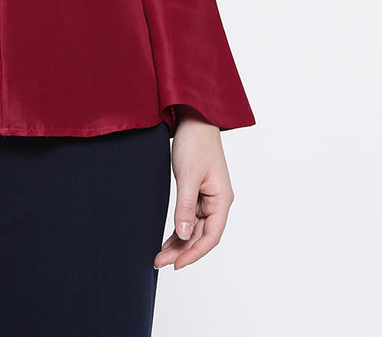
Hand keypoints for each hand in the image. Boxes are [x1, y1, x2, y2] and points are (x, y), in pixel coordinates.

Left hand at [153, 107, 234, 270]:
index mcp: (222, 200)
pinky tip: (167, 238)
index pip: (210, 236)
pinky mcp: (196, 191)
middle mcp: (217, 202)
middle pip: (201, 235)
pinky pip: (189, 216)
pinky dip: (178, 228)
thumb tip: (183, 235)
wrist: (193, 117)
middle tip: (159, 262)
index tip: (176, 265)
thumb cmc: (195, 143)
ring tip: (159, 255)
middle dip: (182, 250)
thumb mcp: (188, 175)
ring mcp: (207, 197)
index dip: (194, 253)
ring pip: (194, 228)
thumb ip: (185, 206)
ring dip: (178, 242)